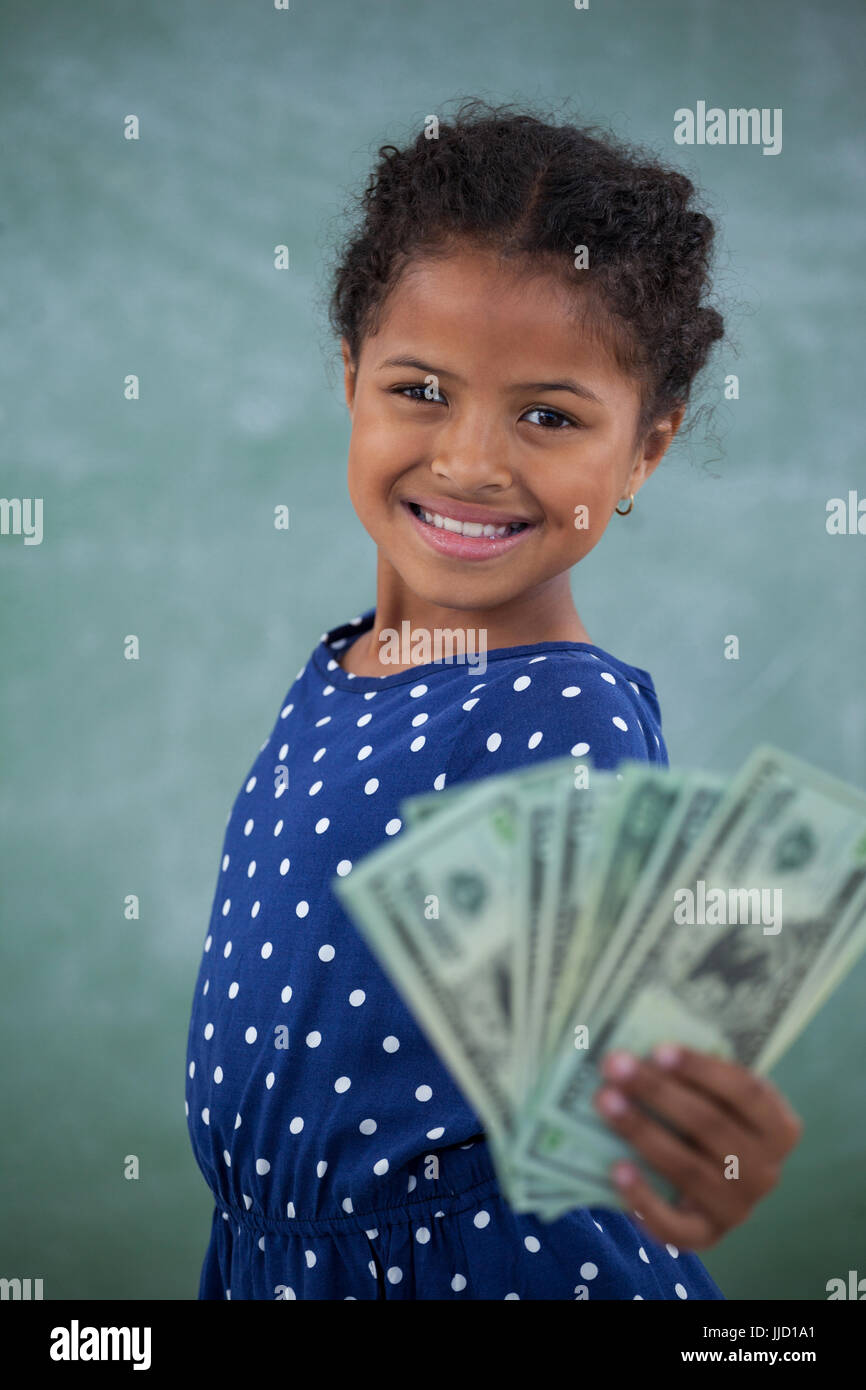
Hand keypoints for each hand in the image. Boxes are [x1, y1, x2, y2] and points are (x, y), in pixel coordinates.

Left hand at [592, 1043, 802, 1250]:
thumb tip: (645, 1043)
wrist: (710, 1181)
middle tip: (615, 1066)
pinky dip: (645, 1198)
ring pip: (689, 1169)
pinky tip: (616, 1169)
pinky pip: (677, 1227)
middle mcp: (766, 1171)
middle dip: (657, 1092)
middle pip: (710, 1126)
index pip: (746, 1092)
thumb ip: (697, 1075)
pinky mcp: (708, 1236)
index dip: (702, 1070)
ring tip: (605, 1102)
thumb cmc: (709, 1119)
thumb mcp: (718, 1096)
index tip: (658, 1050)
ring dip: (643, 1132)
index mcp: (779, 1128)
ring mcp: (738, 1208)